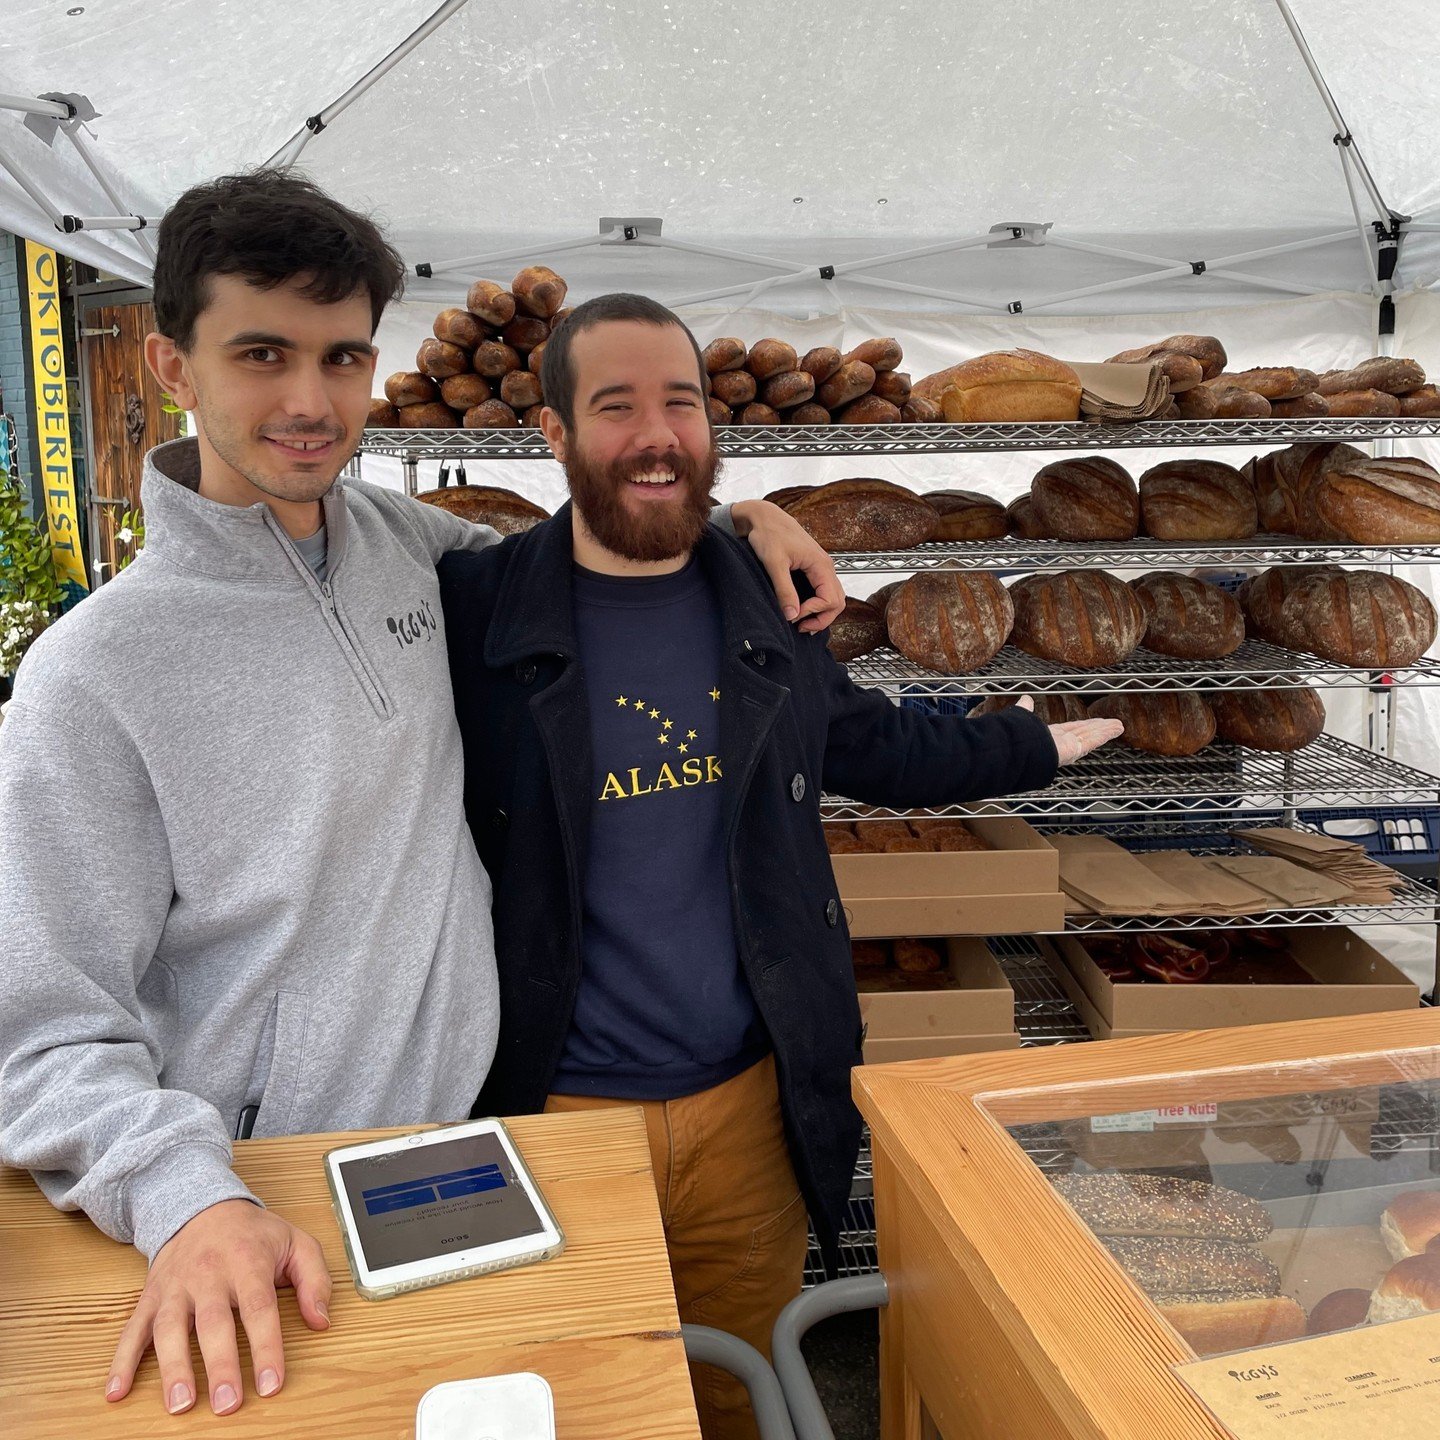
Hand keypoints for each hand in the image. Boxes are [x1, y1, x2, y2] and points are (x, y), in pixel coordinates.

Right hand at [106, 1198, 331, 1415]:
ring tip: (179, 1405)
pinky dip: (122, 1360)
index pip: (259, 1307)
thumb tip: (321, 1320)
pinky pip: (132, 1329)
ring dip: (172, 1368)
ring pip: (170, 1328)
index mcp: (248, 1261)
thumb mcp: (296, 1242)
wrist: (202, 1206)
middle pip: (213, 1323)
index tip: (272, 1384)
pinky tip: (116, 1390)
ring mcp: (175, 1286)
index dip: (267, 1347)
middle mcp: (208, 1274)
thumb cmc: (253, 1233)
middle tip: (227, 1405)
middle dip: (220, 1365)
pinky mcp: (150, 1297)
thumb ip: (315, 1279)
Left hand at [730, 499, 844, 631]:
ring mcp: (822, 568)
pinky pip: (825, 591)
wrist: (766, 517)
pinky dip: (818, 605)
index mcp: (821, 565)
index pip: (830, 599)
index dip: (813, 612)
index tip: (792, 615)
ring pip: (834, 598)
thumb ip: (784, 589)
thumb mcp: (774, 563)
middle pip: (838, 602)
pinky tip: (802, 611)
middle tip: (800, 627)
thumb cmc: (769, 534)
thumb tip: (792, 615)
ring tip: (801, 622)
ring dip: (821, 613)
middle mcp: (826, 567)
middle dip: (822, 618)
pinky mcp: (814, 569)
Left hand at [1016, 696, 1123, 765]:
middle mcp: (1062, 743)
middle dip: (1099, 728)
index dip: (1083, 725)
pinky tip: (1115, 729)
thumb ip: (1026, 709)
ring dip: (1106, 730)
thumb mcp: (1024, 717)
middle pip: (1085, 733)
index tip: (1092, 722)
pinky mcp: (1076, 749)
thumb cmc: (1020, 737)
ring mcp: (1070, 747)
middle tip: (1111, 724)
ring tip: (1118, 726)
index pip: (1071, 728)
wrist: (1020, 751)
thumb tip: (1025, 700)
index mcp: (1050, 735)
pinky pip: (1093, 740)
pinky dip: (1105, 734)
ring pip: (1092, 736)